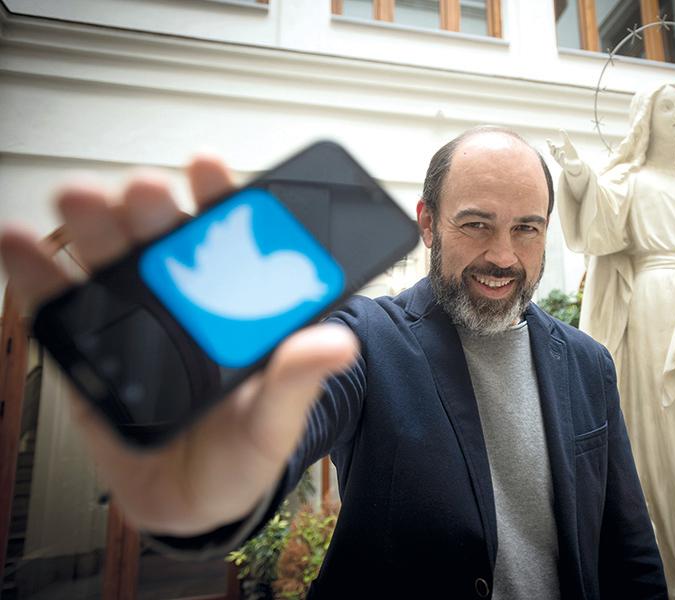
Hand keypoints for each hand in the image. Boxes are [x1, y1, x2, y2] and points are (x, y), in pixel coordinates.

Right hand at [0, 157, 357, 534]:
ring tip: (79, 200)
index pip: (231, 238)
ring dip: (93, 223)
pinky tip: (18, 241)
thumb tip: (337, 344)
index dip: (220, 198)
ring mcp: (135, 316)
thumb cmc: (241, 452)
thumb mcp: (276, 421)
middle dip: (151, 206)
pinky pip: (59, 301)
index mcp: (237, 305)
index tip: (208, 169)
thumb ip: (296, 381)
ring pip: (111, 256)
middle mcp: (184, 298)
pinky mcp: (90, 344)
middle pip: (164, 237)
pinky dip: (36, 270)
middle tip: (143, 191)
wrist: (191, 500)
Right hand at [546, 129, 583, 176]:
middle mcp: (557, 157)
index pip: (551, 148)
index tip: (548, 140)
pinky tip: (563, 152)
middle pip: (552, 153)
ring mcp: (560, 162)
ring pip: (556, 158)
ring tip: (558, 148)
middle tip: (553, 144)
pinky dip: (562, 157)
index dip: (549, 144)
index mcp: (556, 152)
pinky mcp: (565, 165)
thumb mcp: (568, 144)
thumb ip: (564, 137)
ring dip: (557, 153)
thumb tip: (560, 129)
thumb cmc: (571, 153)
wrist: (577, 163)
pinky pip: (562, 162)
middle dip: (552, 149)